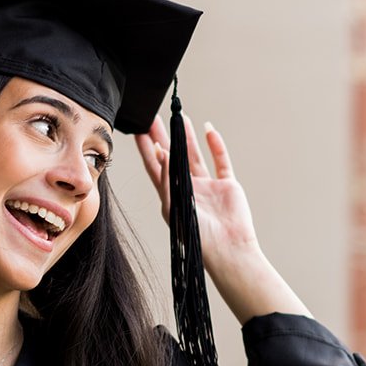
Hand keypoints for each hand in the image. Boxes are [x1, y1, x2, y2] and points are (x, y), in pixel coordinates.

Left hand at [135, 112, 261, 276]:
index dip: (146, 148)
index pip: (154, 167)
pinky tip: (209, 130)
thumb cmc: (196, 236)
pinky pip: (220, 161)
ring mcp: (207, 186)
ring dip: (187, 137)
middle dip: (163, 136)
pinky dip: (216, 145)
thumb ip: (167, 178)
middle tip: (153, 116)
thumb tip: (160, 151)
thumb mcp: (174, 205)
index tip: (137, 129)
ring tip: (180, 117)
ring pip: (194, 155)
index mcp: (171, 196)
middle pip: (172, 156)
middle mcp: (187, 189)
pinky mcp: (226, 185)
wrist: (228, 249)